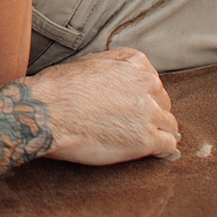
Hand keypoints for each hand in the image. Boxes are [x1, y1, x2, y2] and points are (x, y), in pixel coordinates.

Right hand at [28, 47, 180, 164]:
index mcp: (133, 64)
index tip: (137, 105)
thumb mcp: (88, 62)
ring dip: (160, 133)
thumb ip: (113, 68)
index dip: (145, 95)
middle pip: (164, 102)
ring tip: (148, 141)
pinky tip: (156, 153)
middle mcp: (146, 84)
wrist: (46, 112)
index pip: (153, 80)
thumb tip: (121, 78)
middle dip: (154, 113)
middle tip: (137, 125)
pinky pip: (168, 146)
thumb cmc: (58, 88)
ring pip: (170, 125)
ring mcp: (148, 113)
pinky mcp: (145, 140)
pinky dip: (164, 151)